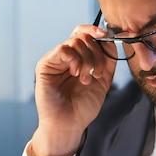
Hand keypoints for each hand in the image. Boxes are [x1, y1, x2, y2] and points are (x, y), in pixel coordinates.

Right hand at [29, 25, 115, 155]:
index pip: (85, 34)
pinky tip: (76, 73)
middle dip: (97, 52)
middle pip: (83, 36)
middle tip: (98, 73)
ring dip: (88, 60)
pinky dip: (75, 59)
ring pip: (75, 41)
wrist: (70, 124)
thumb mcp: (103, 80)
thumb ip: (107, 59)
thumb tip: (110, 39)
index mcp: (79, 58)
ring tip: (86, 79)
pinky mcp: (45, 65)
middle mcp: (66, 57)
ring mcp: (56, 60)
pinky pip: (63, 49)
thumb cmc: (83, 106)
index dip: (97, 32)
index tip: (107, 36)